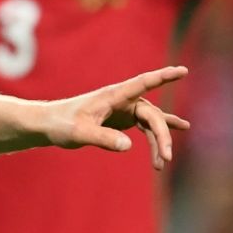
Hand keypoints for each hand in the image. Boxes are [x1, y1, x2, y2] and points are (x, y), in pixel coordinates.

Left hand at [41, 66, 190, 169]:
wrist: (49, 124)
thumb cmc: (61, 124)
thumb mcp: (79, 133)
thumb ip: (102, 138)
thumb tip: (128, 146)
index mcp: (113, 95)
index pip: (143, 83)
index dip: (164, 77)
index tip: (183, 71)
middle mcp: (123, 100)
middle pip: (152, 114)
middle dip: (162, 135)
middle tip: (166, 157)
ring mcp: (124, 109)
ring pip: (151, 123)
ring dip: (159, 141)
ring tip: (166, 160)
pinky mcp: (123, 120)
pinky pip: (145, 128)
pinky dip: (154, 141)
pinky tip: (166, 149)